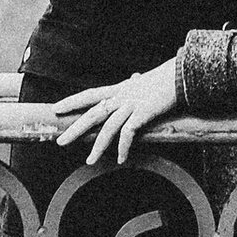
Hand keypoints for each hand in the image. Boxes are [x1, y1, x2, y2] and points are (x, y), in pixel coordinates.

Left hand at [53, 58, 182, 169]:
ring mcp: (131, 105)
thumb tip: (133, 77)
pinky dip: (123, 147)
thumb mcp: (145, 81)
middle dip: (76, 128)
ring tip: (89, 161)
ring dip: (98, 146)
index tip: (56, 108)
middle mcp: (121, 97)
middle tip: (60, 142)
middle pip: (93, 113)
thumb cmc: (165, 79)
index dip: (72, 101)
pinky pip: (128, 133)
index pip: (89, 95)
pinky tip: (121, 159)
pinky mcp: (143, 113)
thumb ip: (135, 82)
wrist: (180, 75)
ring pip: (108, 128)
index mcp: (119, 89)